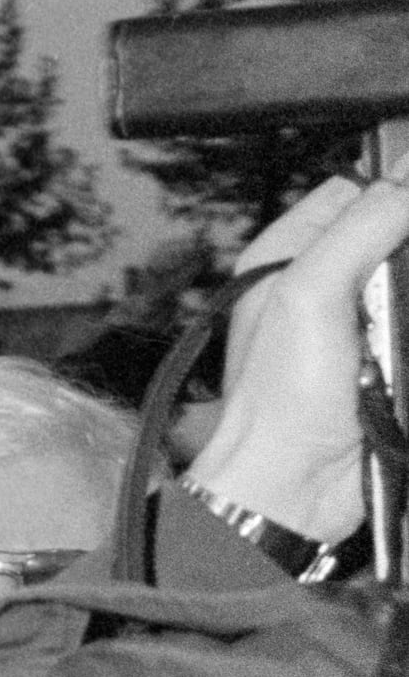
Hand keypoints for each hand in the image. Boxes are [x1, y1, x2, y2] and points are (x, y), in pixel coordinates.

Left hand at [186, 168, 408, 542]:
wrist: (294, 488)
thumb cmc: (280, 398)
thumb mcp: (311, 294)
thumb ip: (364, 227)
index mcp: (289, 255)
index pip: (358, 191)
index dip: (400, 187)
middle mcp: (324, 283)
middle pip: (398, 235)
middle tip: (396, 296)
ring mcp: (360, 324)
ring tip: (395, 335)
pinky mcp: (389, 361)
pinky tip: (406, 350)